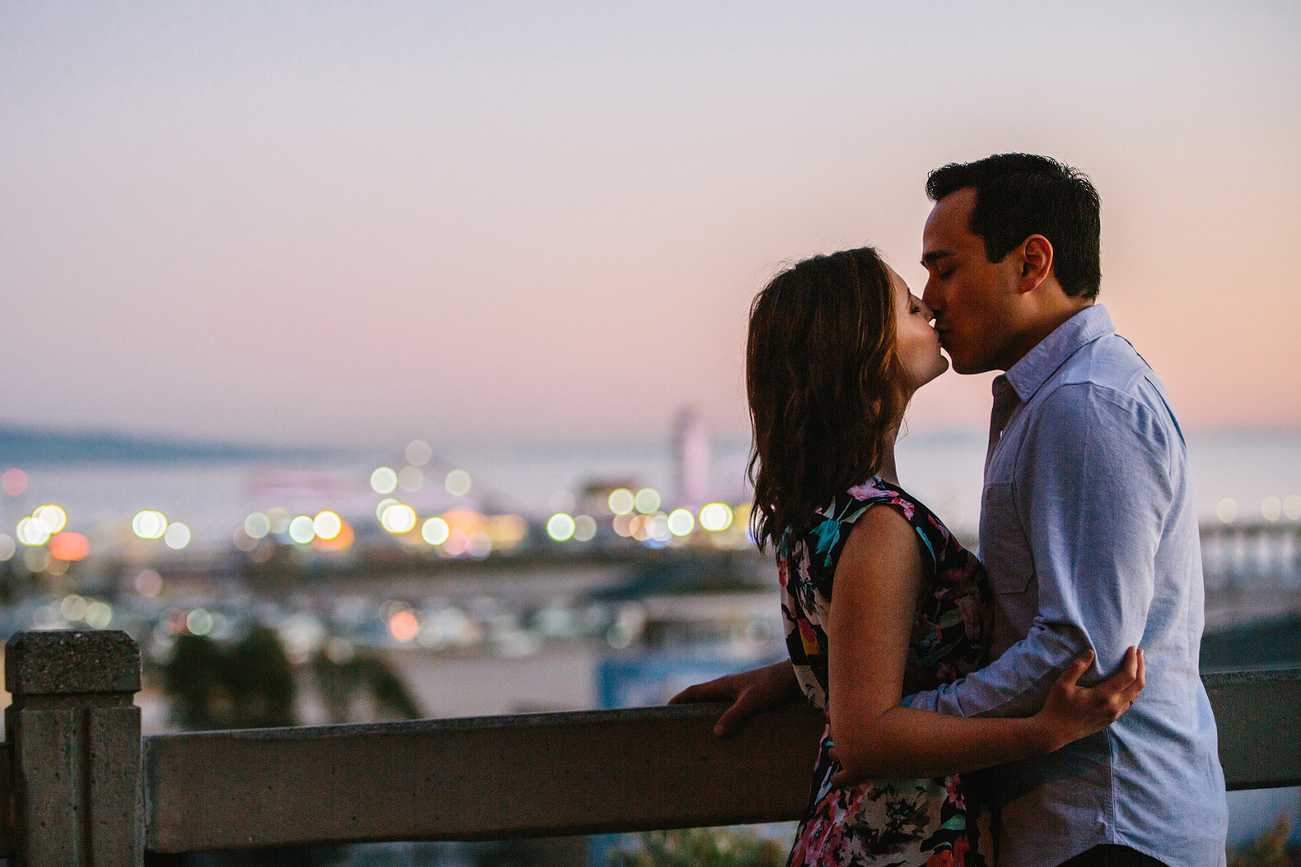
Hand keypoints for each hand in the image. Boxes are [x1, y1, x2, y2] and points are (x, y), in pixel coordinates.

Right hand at [668, 660, 799, 737]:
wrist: (795, 677)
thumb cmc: (773, 685)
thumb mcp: (752, 701)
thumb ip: (734, 715)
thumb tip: (715, 733)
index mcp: (723, 684)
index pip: (693, 691)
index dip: (678, 700)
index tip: (663, 710)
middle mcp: (728, 687)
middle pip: (701, 698)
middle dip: (688, 709)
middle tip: (677, 726)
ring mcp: (739, 691)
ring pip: (715, 704)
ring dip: (706, 714)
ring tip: (699, 733)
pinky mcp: (750, 697)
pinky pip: (729, 708)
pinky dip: (722, 718)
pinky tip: (727, 732)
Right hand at [1034, 646, 1144, 753]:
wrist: (1055, 732)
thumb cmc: (1057, 706)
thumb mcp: (1062, 684)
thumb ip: (1077, 667)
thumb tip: (1090, 652)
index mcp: (1103, 696)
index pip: (1128, 676)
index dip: (1133, 661)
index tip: (1131, 648)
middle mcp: (1113, 706)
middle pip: (1138, 685)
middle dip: (1141, 667)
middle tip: (1139, 652)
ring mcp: (1114, 715)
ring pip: (1135, 695)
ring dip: (1138, 678)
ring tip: (1135, 665)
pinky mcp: (1111, 719)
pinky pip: (1128, 703)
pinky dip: (1132, 689)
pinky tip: (1126, 683)